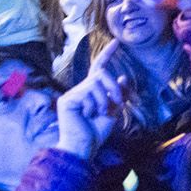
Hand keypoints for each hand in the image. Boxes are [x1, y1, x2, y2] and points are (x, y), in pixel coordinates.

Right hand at [55, 41, 126, 158]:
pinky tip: (87, 116)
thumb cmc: (96, 132)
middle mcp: (79, 90)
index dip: (107, 54)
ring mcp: (72, 94)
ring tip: (99, 113)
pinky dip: (95, 105)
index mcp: (90, 92)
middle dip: (114, 87)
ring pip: (97, 83)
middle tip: (117, 104)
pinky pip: (89, 92)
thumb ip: (118, 94)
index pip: (99, 68)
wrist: (83, 148)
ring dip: (105, 99)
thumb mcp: (113, 111)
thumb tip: (123, 76)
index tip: (116, 42)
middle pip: (102, 74)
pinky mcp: (68, 99)